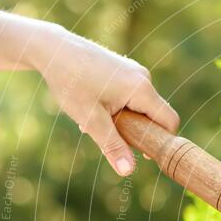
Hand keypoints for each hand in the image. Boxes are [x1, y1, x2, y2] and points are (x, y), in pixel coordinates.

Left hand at [0, 2, 179, 176]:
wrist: (51, 48)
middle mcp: (143, 78)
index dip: (161, 141)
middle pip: (155, 115)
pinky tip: (95, 106)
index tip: (142, 153)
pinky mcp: (125, 69)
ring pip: (141, 106)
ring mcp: (134, 71)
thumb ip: (112, 146)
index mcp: (141, 89)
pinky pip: (132, 95)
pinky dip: (119, 107)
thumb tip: (128, 172)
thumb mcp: (90, 119)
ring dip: (125, 119)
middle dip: (137, 131)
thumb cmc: (70, 81)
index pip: (169, 121)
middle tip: (108, 133)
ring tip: (95, 117)